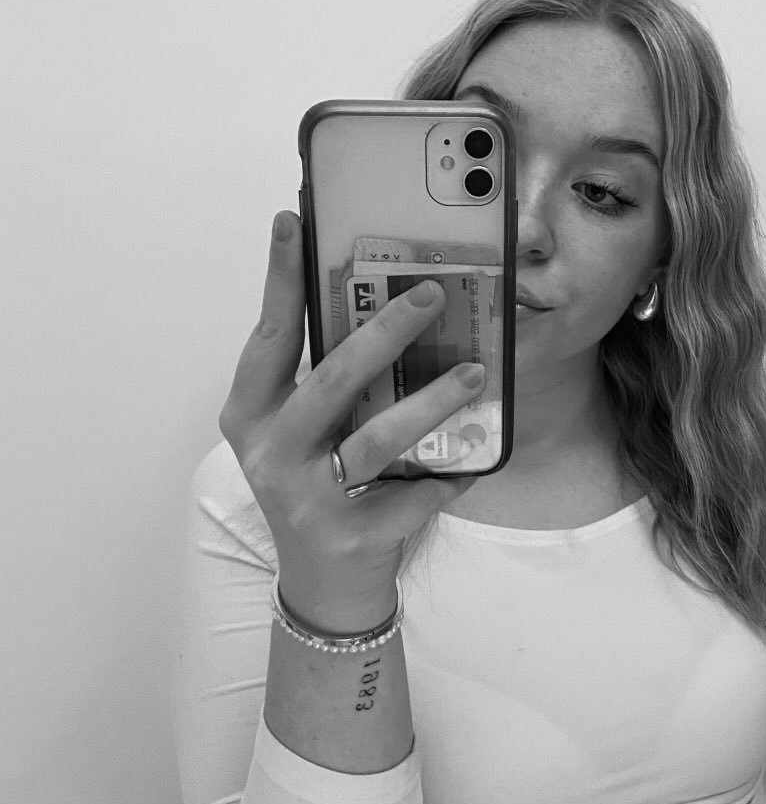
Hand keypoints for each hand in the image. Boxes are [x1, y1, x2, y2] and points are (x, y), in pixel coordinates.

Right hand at [218, 210, 482, 631]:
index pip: (269, 337)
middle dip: (384, 332)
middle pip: (331, 381)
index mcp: (252, 414)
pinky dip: (448, 477)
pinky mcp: (352, 535)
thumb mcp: (306, 430)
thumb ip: (328, 380)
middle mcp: (271, 452)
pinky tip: (471, 465)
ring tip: (476, 374)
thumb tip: (384, 302)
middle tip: (432, 293)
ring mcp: (308, 497)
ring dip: (431, 403)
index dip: (281, 279)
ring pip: (377, 439)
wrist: (325, 583)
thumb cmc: (317, 486)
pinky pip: (416, 494)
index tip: (294, 221)